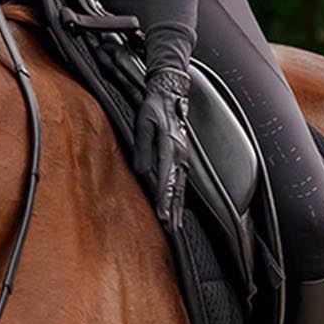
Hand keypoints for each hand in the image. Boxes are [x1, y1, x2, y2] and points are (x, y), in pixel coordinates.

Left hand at [132, 63, 190, 225]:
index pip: (167, 179)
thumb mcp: (143, 125)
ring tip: (174, 225)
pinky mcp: (180, 157)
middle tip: (171, 229)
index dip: (165, 199)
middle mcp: (179, 155)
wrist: (169, 94)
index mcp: (170, 147)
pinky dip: (178, 196)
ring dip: (178, 207)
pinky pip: (179, 181)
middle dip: (174, 210)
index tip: (163, 216)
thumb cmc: (154, 107)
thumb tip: (141, 171)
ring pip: (180, 187)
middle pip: (177, 188)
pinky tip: (176, 208)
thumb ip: (142, 148)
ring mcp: (182, 157)